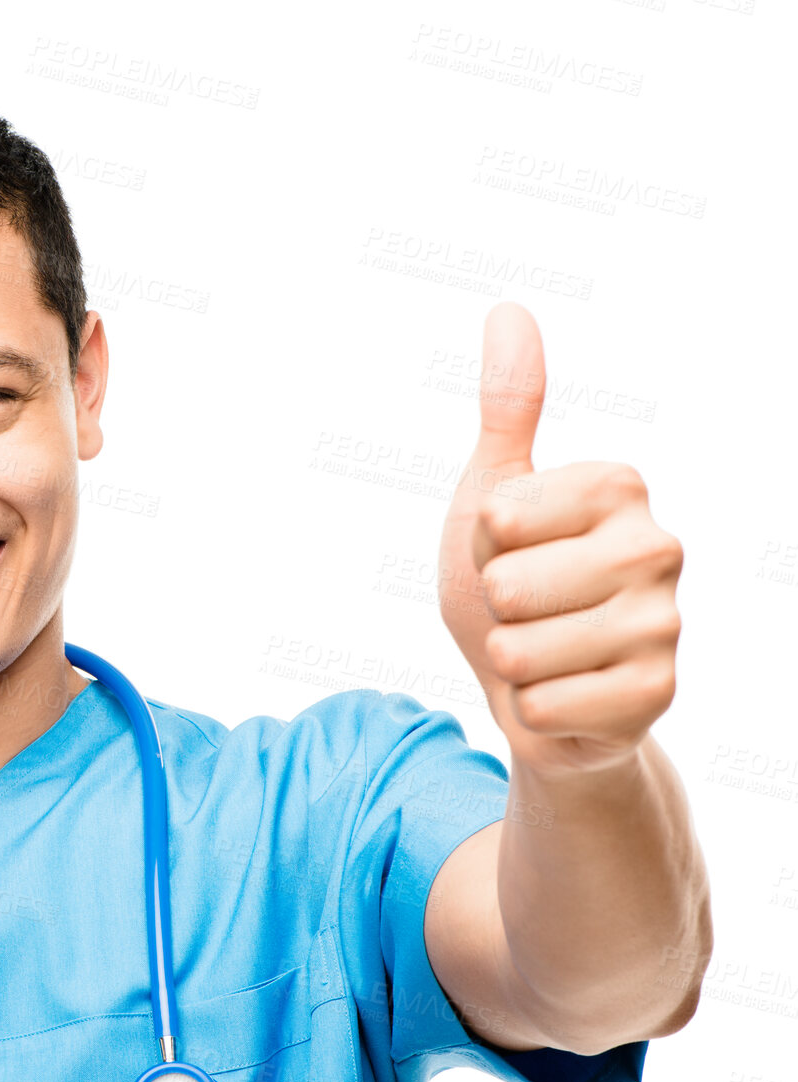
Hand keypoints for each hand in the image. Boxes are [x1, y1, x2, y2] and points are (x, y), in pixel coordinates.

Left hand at [436, 303, 682, 774]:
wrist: (535, 685)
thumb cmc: (513, 579)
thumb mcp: (491, 492)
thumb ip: (507, 407)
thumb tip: (509, 310)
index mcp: (619, 487)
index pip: (495, 517)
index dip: (480, 544)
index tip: (509, 549)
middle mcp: (658, 547)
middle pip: (508, 586)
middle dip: (493, 608)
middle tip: (525, 609)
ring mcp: (664, 625)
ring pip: (520, 650)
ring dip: (510, 660)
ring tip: (541, 650)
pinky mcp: (655, 694)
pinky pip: (541, 704)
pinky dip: (530, 707)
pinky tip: (563, 693)